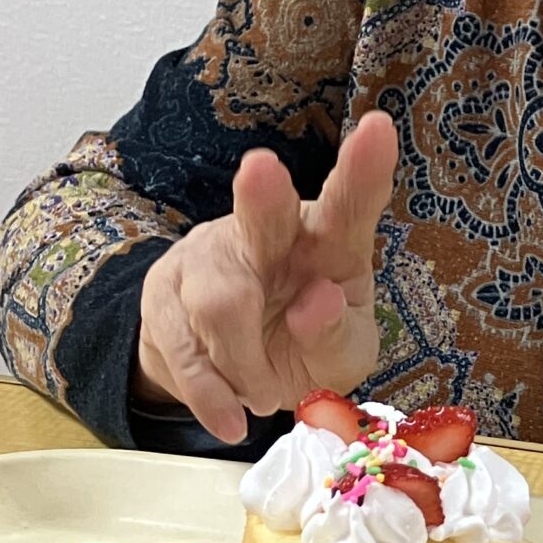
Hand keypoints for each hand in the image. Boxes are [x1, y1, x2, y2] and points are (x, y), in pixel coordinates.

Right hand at [133, 111, 398, 443]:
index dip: (363, 170)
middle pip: (262, 213)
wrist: (237, 377)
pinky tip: (231, 413)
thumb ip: (336, 335)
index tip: (378, 130)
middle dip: (262, 193)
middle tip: (261, 169)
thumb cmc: (305, 347)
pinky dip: (210, 391)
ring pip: (217, 302)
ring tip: (262, 390)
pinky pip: (181, 346)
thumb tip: (318, 303)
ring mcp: (208, 259)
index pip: (349, 204)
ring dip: (244, 363)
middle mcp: (266, 236)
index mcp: (327, 241)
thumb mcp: (342, 357)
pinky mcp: (164, 295)